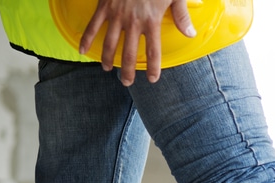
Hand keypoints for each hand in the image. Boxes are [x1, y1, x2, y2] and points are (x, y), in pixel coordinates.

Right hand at [80, 0, 195, 84]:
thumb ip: (181, 16)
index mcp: (151, 21)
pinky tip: (83, 50)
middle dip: (128, 70)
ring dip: (108, 59)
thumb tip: (191, 35)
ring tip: (108, 70)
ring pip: (110, 43)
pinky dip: (86, 38)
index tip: (152, 79)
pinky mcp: (104, 6)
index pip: (153, 52)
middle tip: (127, 82)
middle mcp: (133, 21)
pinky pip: (93, 25)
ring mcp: (116, 15)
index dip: (153, 68)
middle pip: (130, 53)